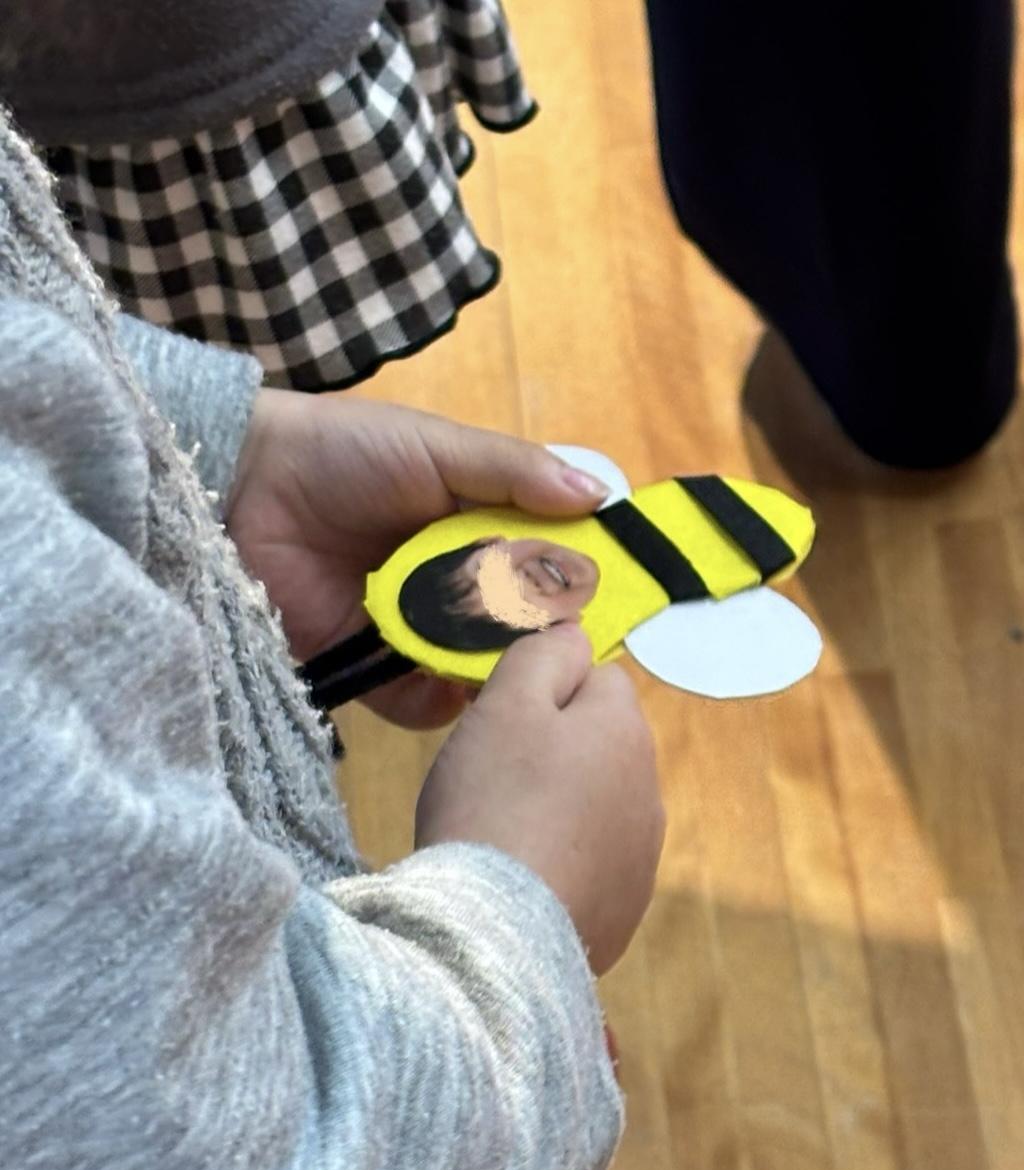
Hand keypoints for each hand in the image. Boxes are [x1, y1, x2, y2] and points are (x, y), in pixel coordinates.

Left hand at [226, 388, 608, 727]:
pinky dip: (437, 700)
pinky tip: (450, 685)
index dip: (580, 585)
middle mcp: (456, 586)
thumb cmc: (347, 454)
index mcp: (480, 530)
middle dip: (541, 640)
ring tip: (507, 669)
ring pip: (475, 670)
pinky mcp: (369, 667)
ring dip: (493, 673)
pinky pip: (419, 702)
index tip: (615, 603)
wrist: (242, 486)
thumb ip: (515, 474)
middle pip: (518, 628)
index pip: (546, 566)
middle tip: (564, 649)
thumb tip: (598, 498)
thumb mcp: (439, 448)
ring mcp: (414, 631)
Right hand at [414, 625, 664, 974]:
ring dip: (563, 807)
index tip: (503, 725)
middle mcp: (650, 788)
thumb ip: (545, 653)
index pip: (597, 678)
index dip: (545, 693)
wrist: (496, 931)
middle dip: (556, 751)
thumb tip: (576, 634)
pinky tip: (524, 879)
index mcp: (626, 729)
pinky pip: (593, 863)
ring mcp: (643, 854)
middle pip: (599, 743)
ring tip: (506, 833)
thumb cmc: (495, 799)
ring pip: (598, 803)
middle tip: (497, 780)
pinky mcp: (625, 908)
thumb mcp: (509, 702)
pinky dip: (565, 863)